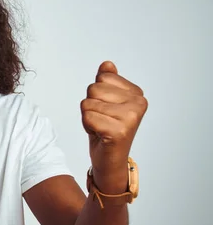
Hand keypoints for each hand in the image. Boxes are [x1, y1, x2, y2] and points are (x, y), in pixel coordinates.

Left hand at [81, 61, 147, 176]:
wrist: (110, 160)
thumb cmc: (106, 129)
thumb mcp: (105, 102)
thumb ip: (107, 82)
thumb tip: (107, 64)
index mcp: (137, 93)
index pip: (102, 78)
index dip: (96, 95)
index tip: (106, 110)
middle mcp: (138, 103)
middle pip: (93, 88)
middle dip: (91, 105)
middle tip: (102, 120)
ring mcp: (131, 117)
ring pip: (88, 103)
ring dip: (88, 117)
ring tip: (101, 127)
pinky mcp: (119, 131)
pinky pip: (87, 117)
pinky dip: (87, 126)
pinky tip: (99, 134)